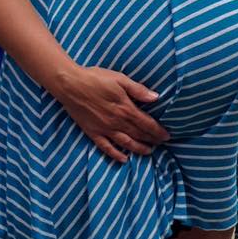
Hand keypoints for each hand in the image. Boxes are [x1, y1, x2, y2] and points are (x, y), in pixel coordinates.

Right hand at [55, 66, 169, 163]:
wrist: (70, 85)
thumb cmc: (96, 78)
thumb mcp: (120, 79)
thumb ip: (138, 90)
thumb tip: (156, 98)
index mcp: (125, 109)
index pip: (147, 124)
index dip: (158, 131)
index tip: (167, 136)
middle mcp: (117, 122)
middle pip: (138, 134)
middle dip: (152, 140)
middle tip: (161, 144)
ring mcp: (104, 129)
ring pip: (126, 143)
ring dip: (138, 149)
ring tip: (148, 152)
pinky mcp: (92, 132)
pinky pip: (106, 147)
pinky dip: (115, 155)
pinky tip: (123, 159)